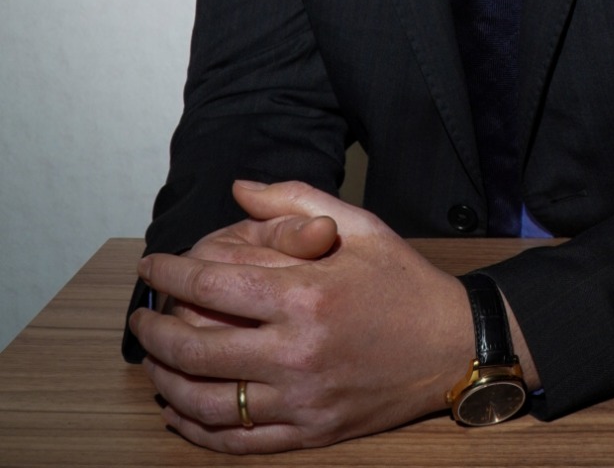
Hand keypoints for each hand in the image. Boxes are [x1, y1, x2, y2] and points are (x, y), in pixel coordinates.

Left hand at [130, 179, 472, 452]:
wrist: (452, 345)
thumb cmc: (403, 280)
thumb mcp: (359, 225)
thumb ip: (295, 201)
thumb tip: (239, 190)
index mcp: (307, 295)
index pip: (213, 286)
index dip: (171, 273)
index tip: (152, 264)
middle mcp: (297, 353)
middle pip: (197, 350)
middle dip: (155, 331)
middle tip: (141, 315)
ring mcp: (302, 400)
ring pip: (207, 404)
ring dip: (167, 383)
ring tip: (153, 361)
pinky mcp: (310, 433)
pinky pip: (238, 442)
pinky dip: (199, 431)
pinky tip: (180, 412)